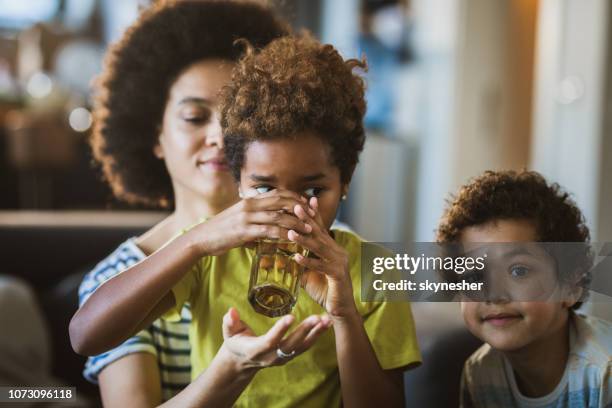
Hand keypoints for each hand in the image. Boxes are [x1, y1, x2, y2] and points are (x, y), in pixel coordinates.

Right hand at [192, 190, 311, 255]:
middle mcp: (250, 205)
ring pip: (278, 217)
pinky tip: (293, 239)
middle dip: (299, 207)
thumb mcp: (238, 218)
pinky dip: (283, 235)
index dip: (293, 197)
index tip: (306, 203)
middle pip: (281, 202)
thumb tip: (266, 227)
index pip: (277, 194)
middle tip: (313, 214)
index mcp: (249, 200)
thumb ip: (253, 218)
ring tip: (309, 229)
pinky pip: (269, 232)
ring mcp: (247, 218)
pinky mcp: (244, 231)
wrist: (201, 238)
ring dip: (296, 222)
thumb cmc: (220, 230)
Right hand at [221, 307, 330, 371]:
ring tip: (327, 320)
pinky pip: (305, 346)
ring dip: (316, 334)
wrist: (242, 361)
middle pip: (291, 345)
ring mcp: (282, 358)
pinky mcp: (290, 355)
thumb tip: (231, 311)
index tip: (291, 317)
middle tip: (317, 318)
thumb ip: (230, 322)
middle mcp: (271, 357)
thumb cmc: (236, 342)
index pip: (270, 340)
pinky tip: (326, 324)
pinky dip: (317, 335)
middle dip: (305, 331)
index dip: (280, 330)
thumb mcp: (229, 332)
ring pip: (302, 347)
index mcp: (256, 350)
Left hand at [288, 197, 357, 318]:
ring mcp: (339, 262)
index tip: (302, 201)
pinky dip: (308, 262)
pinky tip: (296, 259)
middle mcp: (337, 251)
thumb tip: (277, 260)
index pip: (319, 228)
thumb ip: (297, 265)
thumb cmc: (324, 290)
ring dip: (304, 240)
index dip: (311, 215)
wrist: (340, 309)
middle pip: (319, 232)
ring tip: (290, 233)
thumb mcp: (308, 274)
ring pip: (319, 247)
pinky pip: (321, 266)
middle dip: (307, 219)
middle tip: (295, 207)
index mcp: (331, 248)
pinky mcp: (338, 274)